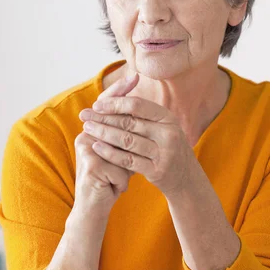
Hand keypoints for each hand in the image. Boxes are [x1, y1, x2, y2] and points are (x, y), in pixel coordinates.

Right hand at [74, 75, 138, 210]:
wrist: (94, 206)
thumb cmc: (111, 178)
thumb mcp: (123, 154)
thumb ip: (130, 135)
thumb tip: (149, 115)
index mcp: (93, 132)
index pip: (106, 106)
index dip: (120, 91)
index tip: (135, 76)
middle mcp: (85, 137)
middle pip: (110, 116)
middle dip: (127, 107)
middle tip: (142, 89)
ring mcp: (86, 150)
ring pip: (118, 140)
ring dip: (130, 152)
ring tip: (143, 159)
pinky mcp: (90, 166)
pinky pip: (117, 163)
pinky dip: (123, 176)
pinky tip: (121, 187)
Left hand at [79, 80, 197, 197]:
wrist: (185, 177)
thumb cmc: (166, 147)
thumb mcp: (162, 126)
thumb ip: (143, 112)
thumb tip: (118, 91)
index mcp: (168, 118)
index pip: (137, 105)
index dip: (115, 103)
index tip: (96, 105)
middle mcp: (168, 133)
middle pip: (129, 122)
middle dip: (103, 118)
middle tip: (83, 115)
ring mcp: (164, 153)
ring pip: (126, 141)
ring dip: (103, 134)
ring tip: (87, 129)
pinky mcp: (157, 171)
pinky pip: (128, 160)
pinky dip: (110, 153)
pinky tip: (96, 147)